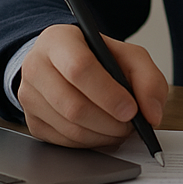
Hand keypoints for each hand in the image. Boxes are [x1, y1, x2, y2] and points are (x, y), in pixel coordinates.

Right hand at [18, 23, 167, 147]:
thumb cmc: (98, 58)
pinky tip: (103, 131)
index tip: (131, 109)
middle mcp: (36, 66)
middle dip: (110, 121)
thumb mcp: (128, 55)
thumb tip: (152, 114)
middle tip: (131, 124)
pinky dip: (91, 142)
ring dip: (103, 135)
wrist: (67, 63)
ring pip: (70, 128)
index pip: (79, 68)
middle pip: (73, 105)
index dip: (108, 93)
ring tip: (121, 127)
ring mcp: (30, 96)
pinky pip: (65, 142)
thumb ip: (148, 78)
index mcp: (58, 40)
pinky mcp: (32, 122)